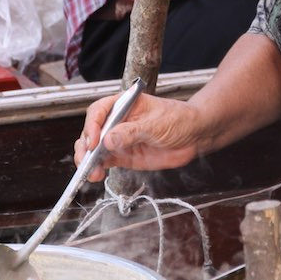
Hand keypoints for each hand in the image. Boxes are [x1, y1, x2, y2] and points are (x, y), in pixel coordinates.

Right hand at [75, 92, 206, 181]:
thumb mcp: (156, 124)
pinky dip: (97, 169)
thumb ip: (132, 132)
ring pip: (94, 149)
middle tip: (86, 159)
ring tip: (90, 172)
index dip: (92, 125)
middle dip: (85, 146)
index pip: (99, 111)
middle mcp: (117, 121)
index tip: (94, 140)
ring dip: (88, 160)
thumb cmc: (178, 119)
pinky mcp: (123, 156)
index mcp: (123, 105)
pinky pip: (104, 162)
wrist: (194, 136)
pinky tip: (96, 175)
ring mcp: (119, 140)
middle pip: (91, 131)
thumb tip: (109, 140)